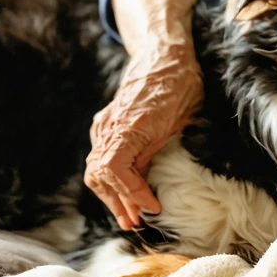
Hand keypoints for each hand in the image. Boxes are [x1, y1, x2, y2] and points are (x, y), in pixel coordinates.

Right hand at [85, 26, 202, 229]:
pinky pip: (101, 157)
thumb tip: (145, 186)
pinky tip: (124, 191)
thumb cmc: (180, 84)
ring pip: (97, 169)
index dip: (131, 194)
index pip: (115, 170)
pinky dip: (110, 178)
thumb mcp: (179, 121)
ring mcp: (105, 124)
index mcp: (129, 126)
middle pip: (100, 176)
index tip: (150, 207)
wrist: (164, 54)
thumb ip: (155, 153)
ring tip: (129, 215)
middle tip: (135, 222)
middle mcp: (110, 126)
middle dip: (118, 202)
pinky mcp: (107, 124)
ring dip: (112, 194)